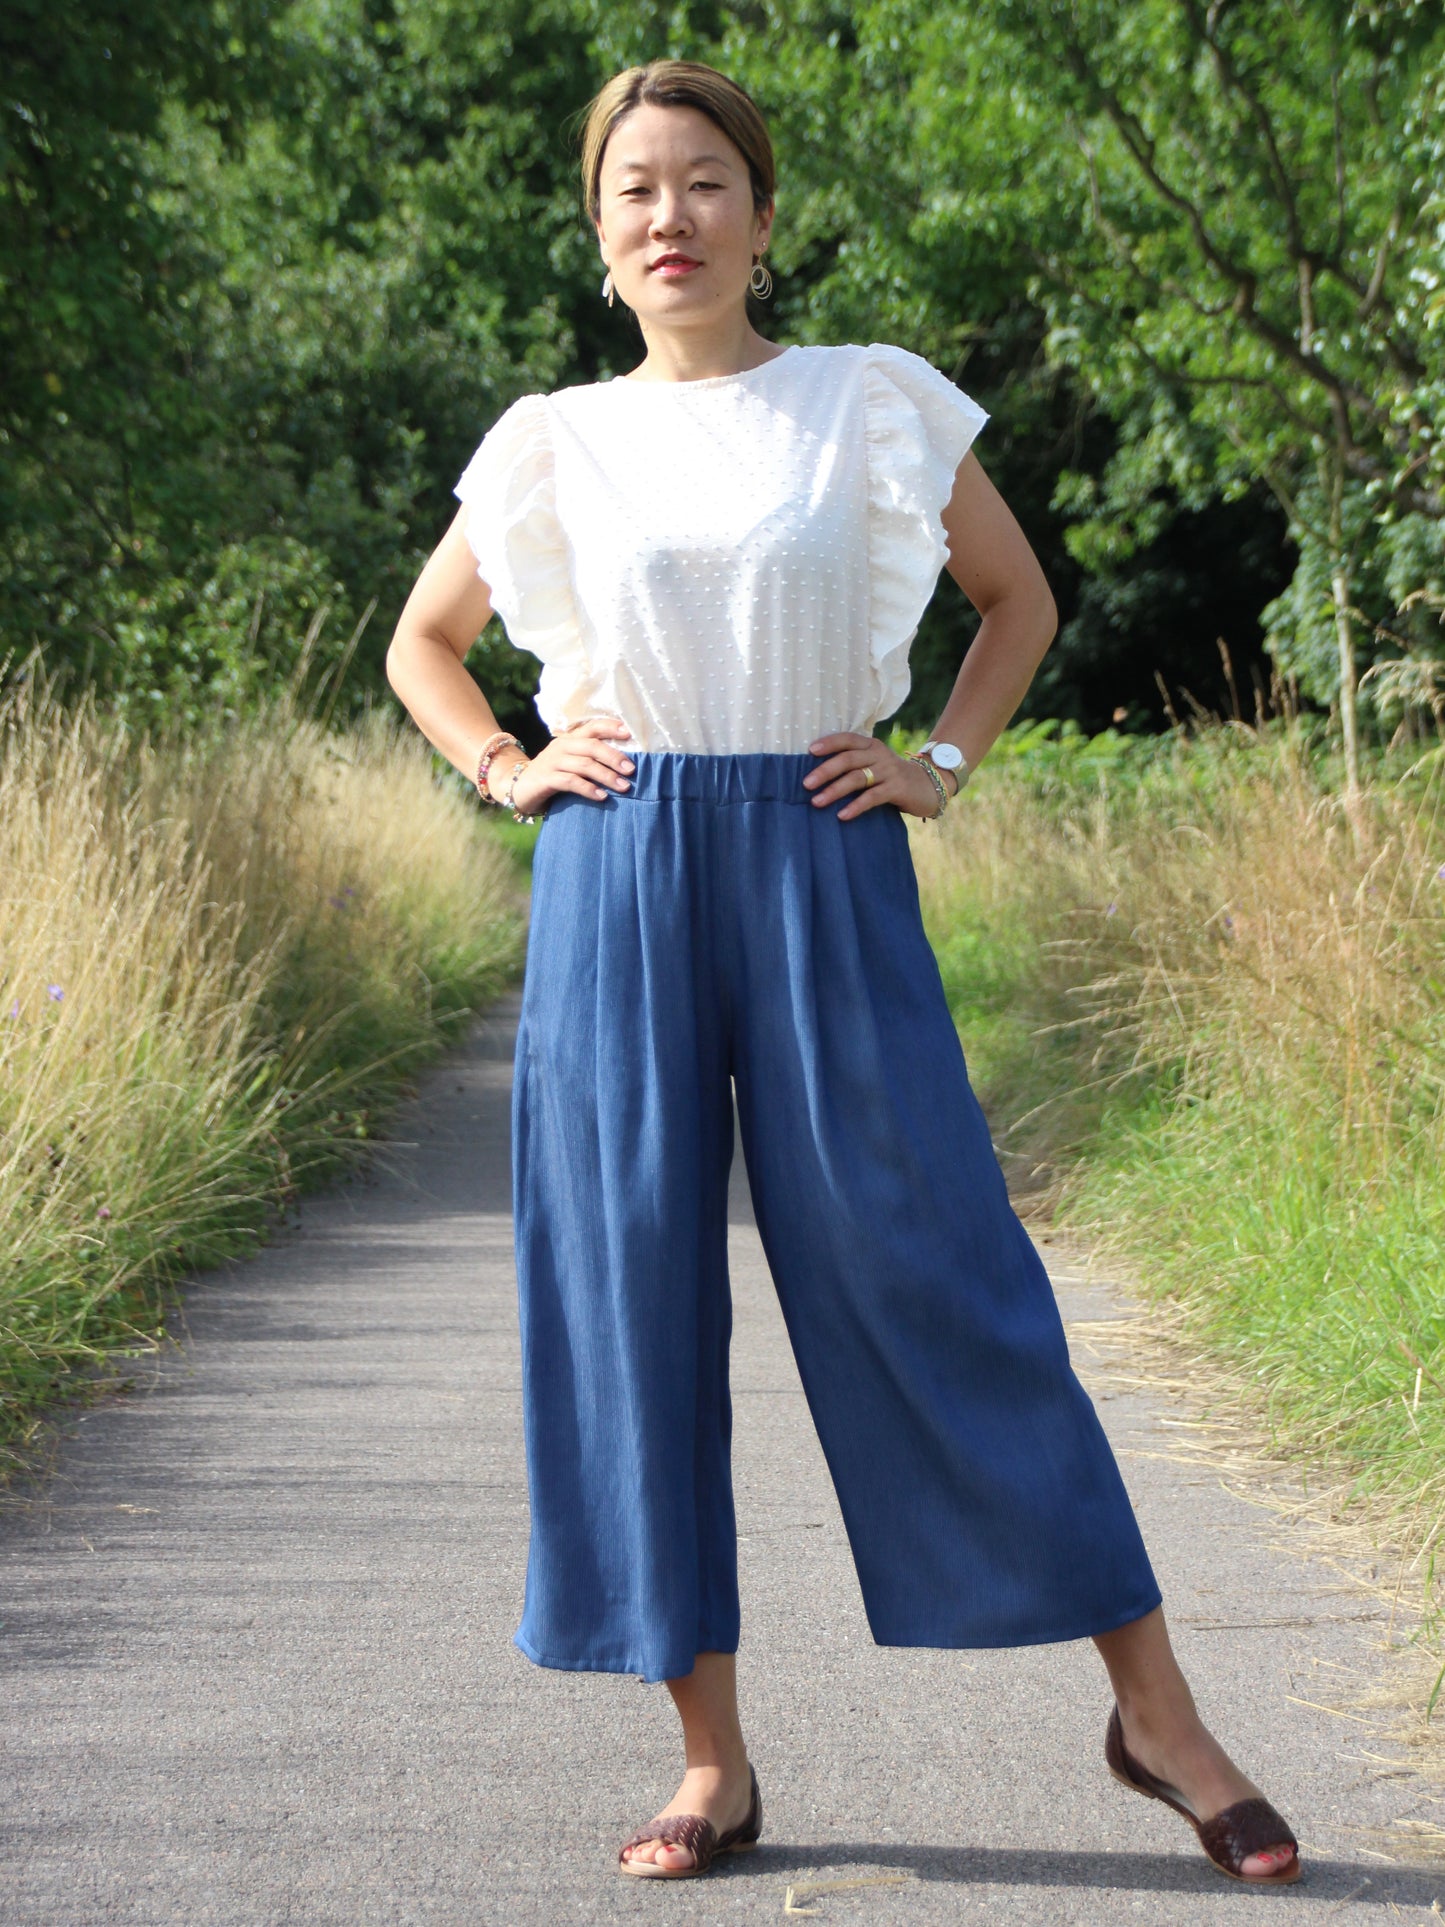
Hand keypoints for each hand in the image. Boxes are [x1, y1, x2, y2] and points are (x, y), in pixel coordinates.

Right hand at [499, 716, 634, 814]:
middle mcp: (561, 746)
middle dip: (614, 757)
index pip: (592, 727)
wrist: (517, 787)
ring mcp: (552, 762)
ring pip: (584, 765)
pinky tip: (602, 796)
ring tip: (624, 787)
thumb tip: (624, 764)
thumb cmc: (552, 776)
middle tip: (631, 770)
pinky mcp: (546, 779)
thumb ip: (590, 759)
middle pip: (592, 746)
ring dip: (607, 776)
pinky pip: (571, 782)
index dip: (611, 727)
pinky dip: (588, 789)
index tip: (630, 733)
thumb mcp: (570, 762)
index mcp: (569, 739)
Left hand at [803, 732, 943, 820]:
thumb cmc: (891, 777)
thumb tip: (817, 774)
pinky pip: (873, 797)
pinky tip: (842, 815)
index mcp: (871, 745)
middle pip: (848, 759)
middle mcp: (879, 755)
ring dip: (835, 790)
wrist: (928, 785)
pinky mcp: (897, 788)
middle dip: (825, 771)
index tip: (810, 751)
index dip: (829, 743)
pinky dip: (856, 806)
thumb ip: (854, 764)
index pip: (847, 739)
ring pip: (857, 778)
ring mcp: (889, 771)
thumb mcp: (874, 764)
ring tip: (817, 802)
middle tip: (806, 784)